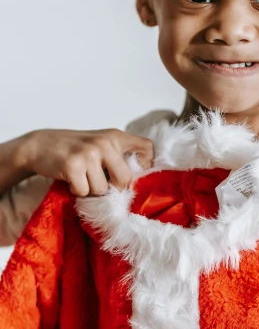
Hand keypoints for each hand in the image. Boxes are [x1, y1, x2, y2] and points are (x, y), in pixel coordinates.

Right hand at [18, 129, 153, 196]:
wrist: (40, 144)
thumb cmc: (74, 148)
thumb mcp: (100, 144)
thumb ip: (118, 156)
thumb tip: (137, 181)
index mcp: (116, 136)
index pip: (147, 148)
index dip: (145, 165)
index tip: (133, 173)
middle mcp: (105, 143)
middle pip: (125, 179)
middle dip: (112, 188)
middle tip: (99, 182)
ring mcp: (89, 153)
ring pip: (102, 190)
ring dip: (91, 190)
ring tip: (81, 177)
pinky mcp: (73, 166)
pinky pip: (84, 192)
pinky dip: (76, 191)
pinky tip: (71, 179)